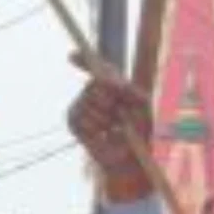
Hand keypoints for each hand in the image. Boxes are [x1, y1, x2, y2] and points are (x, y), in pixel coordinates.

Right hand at [67, 52, 153, 202]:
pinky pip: (82, 117)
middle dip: (112, 99)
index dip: (83, 60)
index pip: (95, 67)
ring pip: (90, 101)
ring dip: (106, 118)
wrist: (132, 157)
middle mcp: (91, 92)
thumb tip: (109, 81)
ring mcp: (79, 105)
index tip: (71, 56)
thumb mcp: (142, 106)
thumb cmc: (139, 130)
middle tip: (120, 116)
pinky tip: (103, 135)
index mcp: (109, 85)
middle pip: (97, 84)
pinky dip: (96, 127)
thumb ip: (129, 90)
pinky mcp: (72, 121)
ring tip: (114, 129)